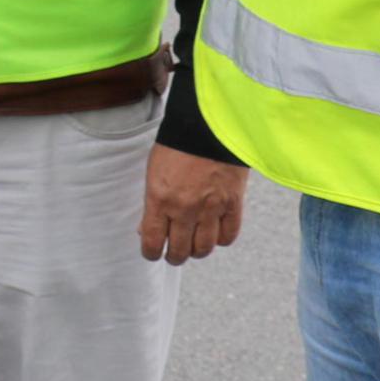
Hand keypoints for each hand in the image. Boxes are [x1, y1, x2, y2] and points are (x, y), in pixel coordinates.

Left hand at [139, 145, 248, 265]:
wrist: (208, 124)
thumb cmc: (177, 146)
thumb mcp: (154, 172)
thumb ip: (152, 204)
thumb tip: (147, 231)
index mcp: (160, 199)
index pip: (152, 243)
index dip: (151, 253)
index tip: (152, 253)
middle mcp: (184, 208)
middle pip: (179, 251)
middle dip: (174, 256)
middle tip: (174, 253)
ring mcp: (210, 207)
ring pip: (204, 249)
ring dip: (197, 252)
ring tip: (194, 246)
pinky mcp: (233, 203)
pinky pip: (228, 236)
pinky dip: (220, 239)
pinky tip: (215, 233)